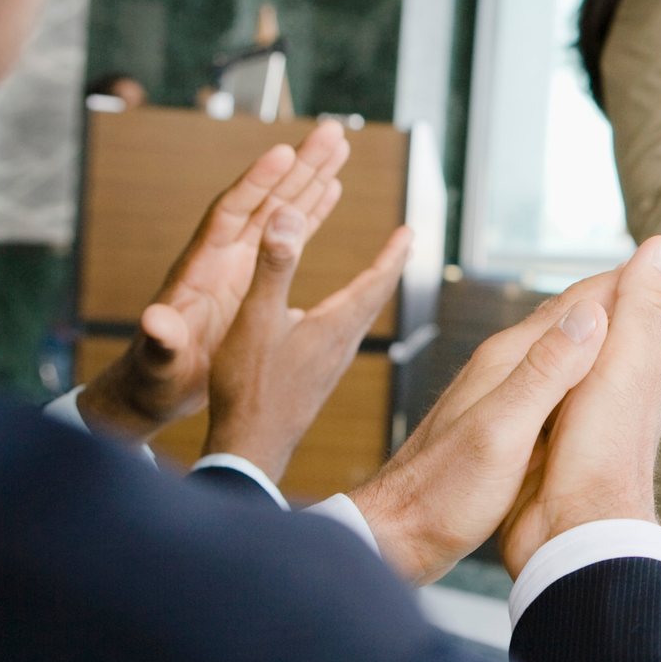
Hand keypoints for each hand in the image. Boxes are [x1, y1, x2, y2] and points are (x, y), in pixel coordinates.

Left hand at [77, 121, 350, 443]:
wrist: (158, 385)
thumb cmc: (156, 375)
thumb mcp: (160, 360)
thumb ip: (160, 340)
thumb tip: (154, 321)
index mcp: (201, 268)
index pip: (230, 214)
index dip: (256, 184)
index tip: (284, 152)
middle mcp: (222, 255)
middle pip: (264, 199)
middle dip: (297, 165)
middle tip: (330, 132)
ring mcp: (238, 262)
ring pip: (280, 209)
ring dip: (310, 177)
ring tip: (339, 146)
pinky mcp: (253, 274)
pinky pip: (287, 233)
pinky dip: (311, 210)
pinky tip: (332, 190)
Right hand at [202, 205, 411, 482]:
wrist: (250, 447)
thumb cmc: (250, 385)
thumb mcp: (256, 317)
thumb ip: (273, 266)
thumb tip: (286, 214)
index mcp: (335, 326)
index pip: (376, 281)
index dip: (394, 253)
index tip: (411, 231)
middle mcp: (341, 345)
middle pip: (374, 298)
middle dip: (389, 267)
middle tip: (404, 245)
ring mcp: (329, 364)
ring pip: (358, 318)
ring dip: (370, 290)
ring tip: (376, 275)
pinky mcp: (315, 379)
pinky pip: (340, 335)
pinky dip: (346, 313)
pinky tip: (331, 321)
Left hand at [350, 238, 660, 584]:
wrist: (394, 532)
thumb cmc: (443, 494)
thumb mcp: (501, 433)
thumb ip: (544, 374)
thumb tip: (590, 316)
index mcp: (508, 361)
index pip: (578, 304)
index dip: (627, 281)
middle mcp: (503, 366)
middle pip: (571, 314)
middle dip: (622, 291)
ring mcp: (499, 390)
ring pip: (564, 341)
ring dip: (606, 321)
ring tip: (643, 312)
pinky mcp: (498, 417)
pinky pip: (554, 372)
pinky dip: (586, 359)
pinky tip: (596, 372)